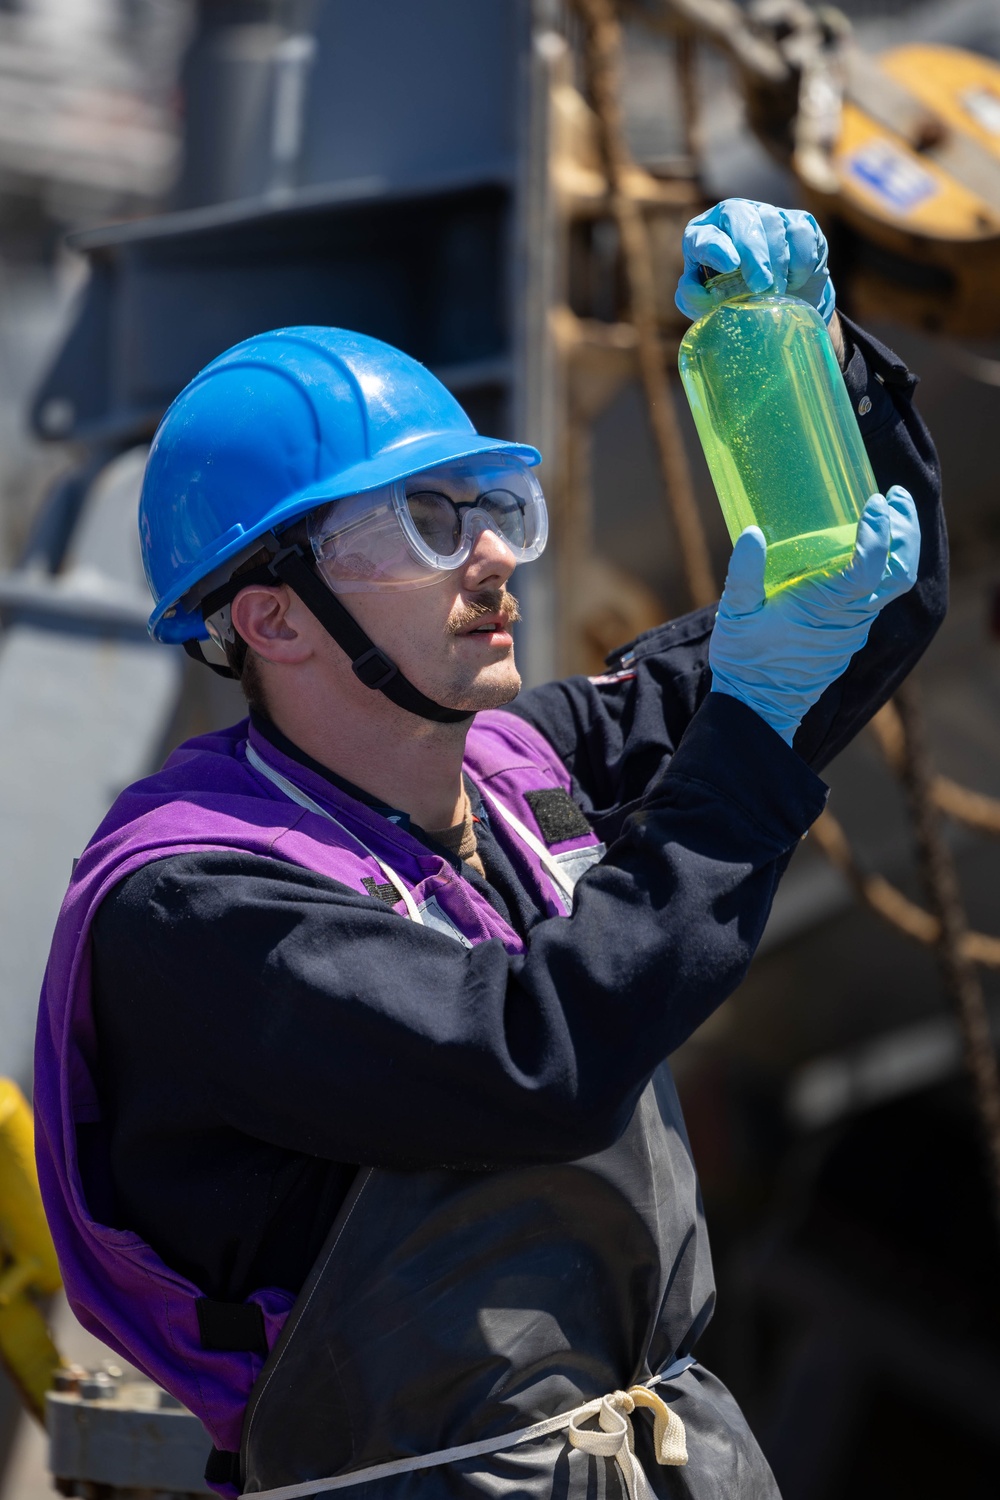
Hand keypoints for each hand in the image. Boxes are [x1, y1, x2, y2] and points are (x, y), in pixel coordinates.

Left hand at [675, 198, 835, 326]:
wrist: (779, 305)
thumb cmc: (737, 301)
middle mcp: (734, 217)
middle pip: (739, 215)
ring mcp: (768, 215)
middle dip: (751, 251)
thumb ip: (694, 297)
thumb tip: (692, 287)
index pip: (703, 234)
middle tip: (760, 284)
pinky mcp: (799, 222)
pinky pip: (801, 235)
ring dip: (776, 262)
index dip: (715, 248)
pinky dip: (798, 262)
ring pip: (772, 224)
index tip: (729, 266)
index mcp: (705, 235)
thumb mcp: (711, 305)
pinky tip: (793, 281)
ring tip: (775, 292)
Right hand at [709, 487, 919, 744]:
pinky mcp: (849, 633)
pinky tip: (864, 547)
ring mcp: (854, 627)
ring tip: (888, 512)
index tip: (874, 501)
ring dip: (898, 545)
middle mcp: (850, 618)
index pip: (870, 566)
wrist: (758, 708)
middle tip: (895, 496)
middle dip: (905, 530)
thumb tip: (752, 533)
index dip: (878, 532)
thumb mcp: (735, 615)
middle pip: (900, 571)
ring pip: (895, 583)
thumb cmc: (746, 662)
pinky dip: (883, 563)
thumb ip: (743, 574)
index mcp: (825, 608)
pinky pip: (879, 594)